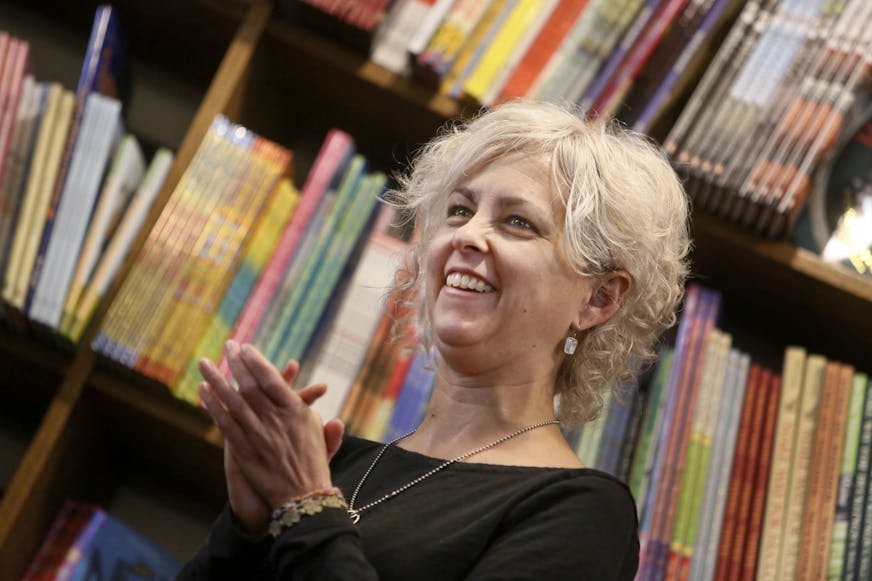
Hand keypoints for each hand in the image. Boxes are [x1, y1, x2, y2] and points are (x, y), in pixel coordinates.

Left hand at [199, 345, 344, 532]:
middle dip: (236, 363)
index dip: (257, 362)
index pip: (271, 379)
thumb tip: (314, 398)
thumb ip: (313, 413)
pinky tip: (202, 391)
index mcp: (295, 411)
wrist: (302, 496)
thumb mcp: (321, 434)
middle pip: (250, 385)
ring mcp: (257, 434)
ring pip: (232, 401)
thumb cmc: (314, 464)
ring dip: (216, 379)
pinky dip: (212, 405)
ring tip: (204, 362)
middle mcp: (274, 419)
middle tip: (227, 345)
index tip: (246, 348)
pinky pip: (224, 423)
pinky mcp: (243, 449)